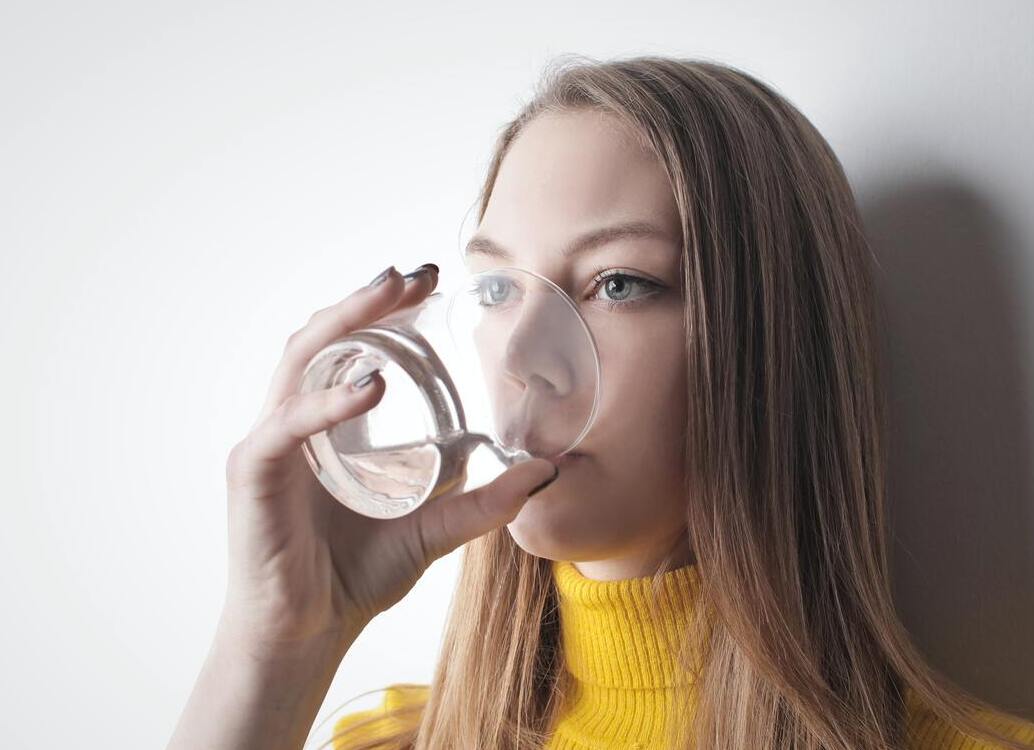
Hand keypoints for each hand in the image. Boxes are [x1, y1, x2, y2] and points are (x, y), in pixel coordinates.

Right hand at [219, 263, 558, 656]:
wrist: (308, 634)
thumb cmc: (354, 576)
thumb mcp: (435, 530)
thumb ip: (483, 500)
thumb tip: (544, 469)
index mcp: (327, 425)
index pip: (350, 348)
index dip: (386, 310)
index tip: (431, 282)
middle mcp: (293, 423)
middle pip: (323, 339)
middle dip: (368, 300)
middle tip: (417, 276)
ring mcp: (270, 444)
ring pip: (299, 362)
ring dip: (345, 322)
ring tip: (390, 296)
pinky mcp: (253, 474)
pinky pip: (287, 425)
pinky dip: (327, 401)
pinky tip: (370, 388)